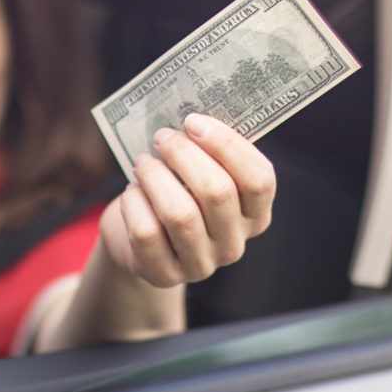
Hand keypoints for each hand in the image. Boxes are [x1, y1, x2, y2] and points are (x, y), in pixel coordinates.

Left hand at [99, 113, 275, 286]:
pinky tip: (132, 191)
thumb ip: (205, 152)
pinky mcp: (163, 273)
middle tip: (162, 136)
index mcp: (254, 215)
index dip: (227, 145)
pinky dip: (134, 203)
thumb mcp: (196, 176)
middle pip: (217, 192)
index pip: (259, 180)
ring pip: (180, 214)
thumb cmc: (175, 195)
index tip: (194, 121)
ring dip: (155, 177)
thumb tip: (190, 118)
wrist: (137, 241)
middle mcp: (233, 244)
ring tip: (142, 162)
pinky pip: (146, 233)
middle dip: (184, 155)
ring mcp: (200, 264)